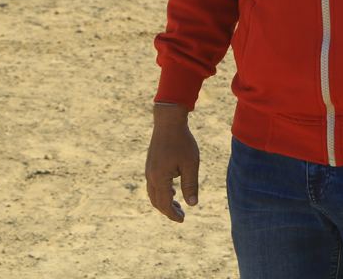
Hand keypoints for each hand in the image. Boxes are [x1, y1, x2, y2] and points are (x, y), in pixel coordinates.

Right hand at [145, 103, 198, 222]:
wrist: (168, 122)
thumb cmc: (182, 142)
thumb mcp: (190, 164)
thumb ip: (191, 185)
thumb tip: (192, 204)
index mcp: (159, 178)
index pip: (164, 204)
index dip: (173, 214)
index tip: (183, 220)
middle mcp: (150, 176)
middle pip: (156, 201)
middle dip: (168, 210)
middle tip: (181, 216)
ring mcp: (149, 170)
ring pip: (153, 193)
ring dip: (164, 202)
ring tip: (178, 205)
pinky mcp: (151, 165)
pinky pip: (153, 184)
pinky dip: (161, 192)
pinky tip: (173, 191)